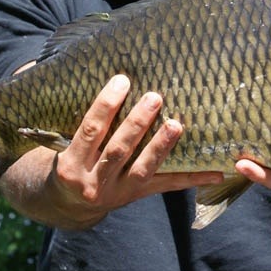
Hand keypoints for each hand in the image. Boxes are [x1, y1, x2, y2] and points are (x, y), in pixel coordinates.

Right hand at [1, 74, 221, 229]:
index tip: (122, 80)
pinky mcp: (137, 197)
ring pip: (143, 169)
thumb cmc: (67, 155)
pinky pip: (166, 187)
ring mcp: (117, 193)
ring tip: (177, 125)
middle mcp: (92, 183)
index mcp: (69, 164)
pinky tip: (216, 172)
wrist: (67, 202)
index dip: (105, 106)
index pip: (89, 131)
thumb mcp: (56, 139)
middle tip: (156, 96)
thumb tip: (55, 69)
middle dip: (136, 123)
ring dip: (161, 147)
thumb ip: (62, 110)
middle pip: (117, 150)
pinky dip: (192, 179)